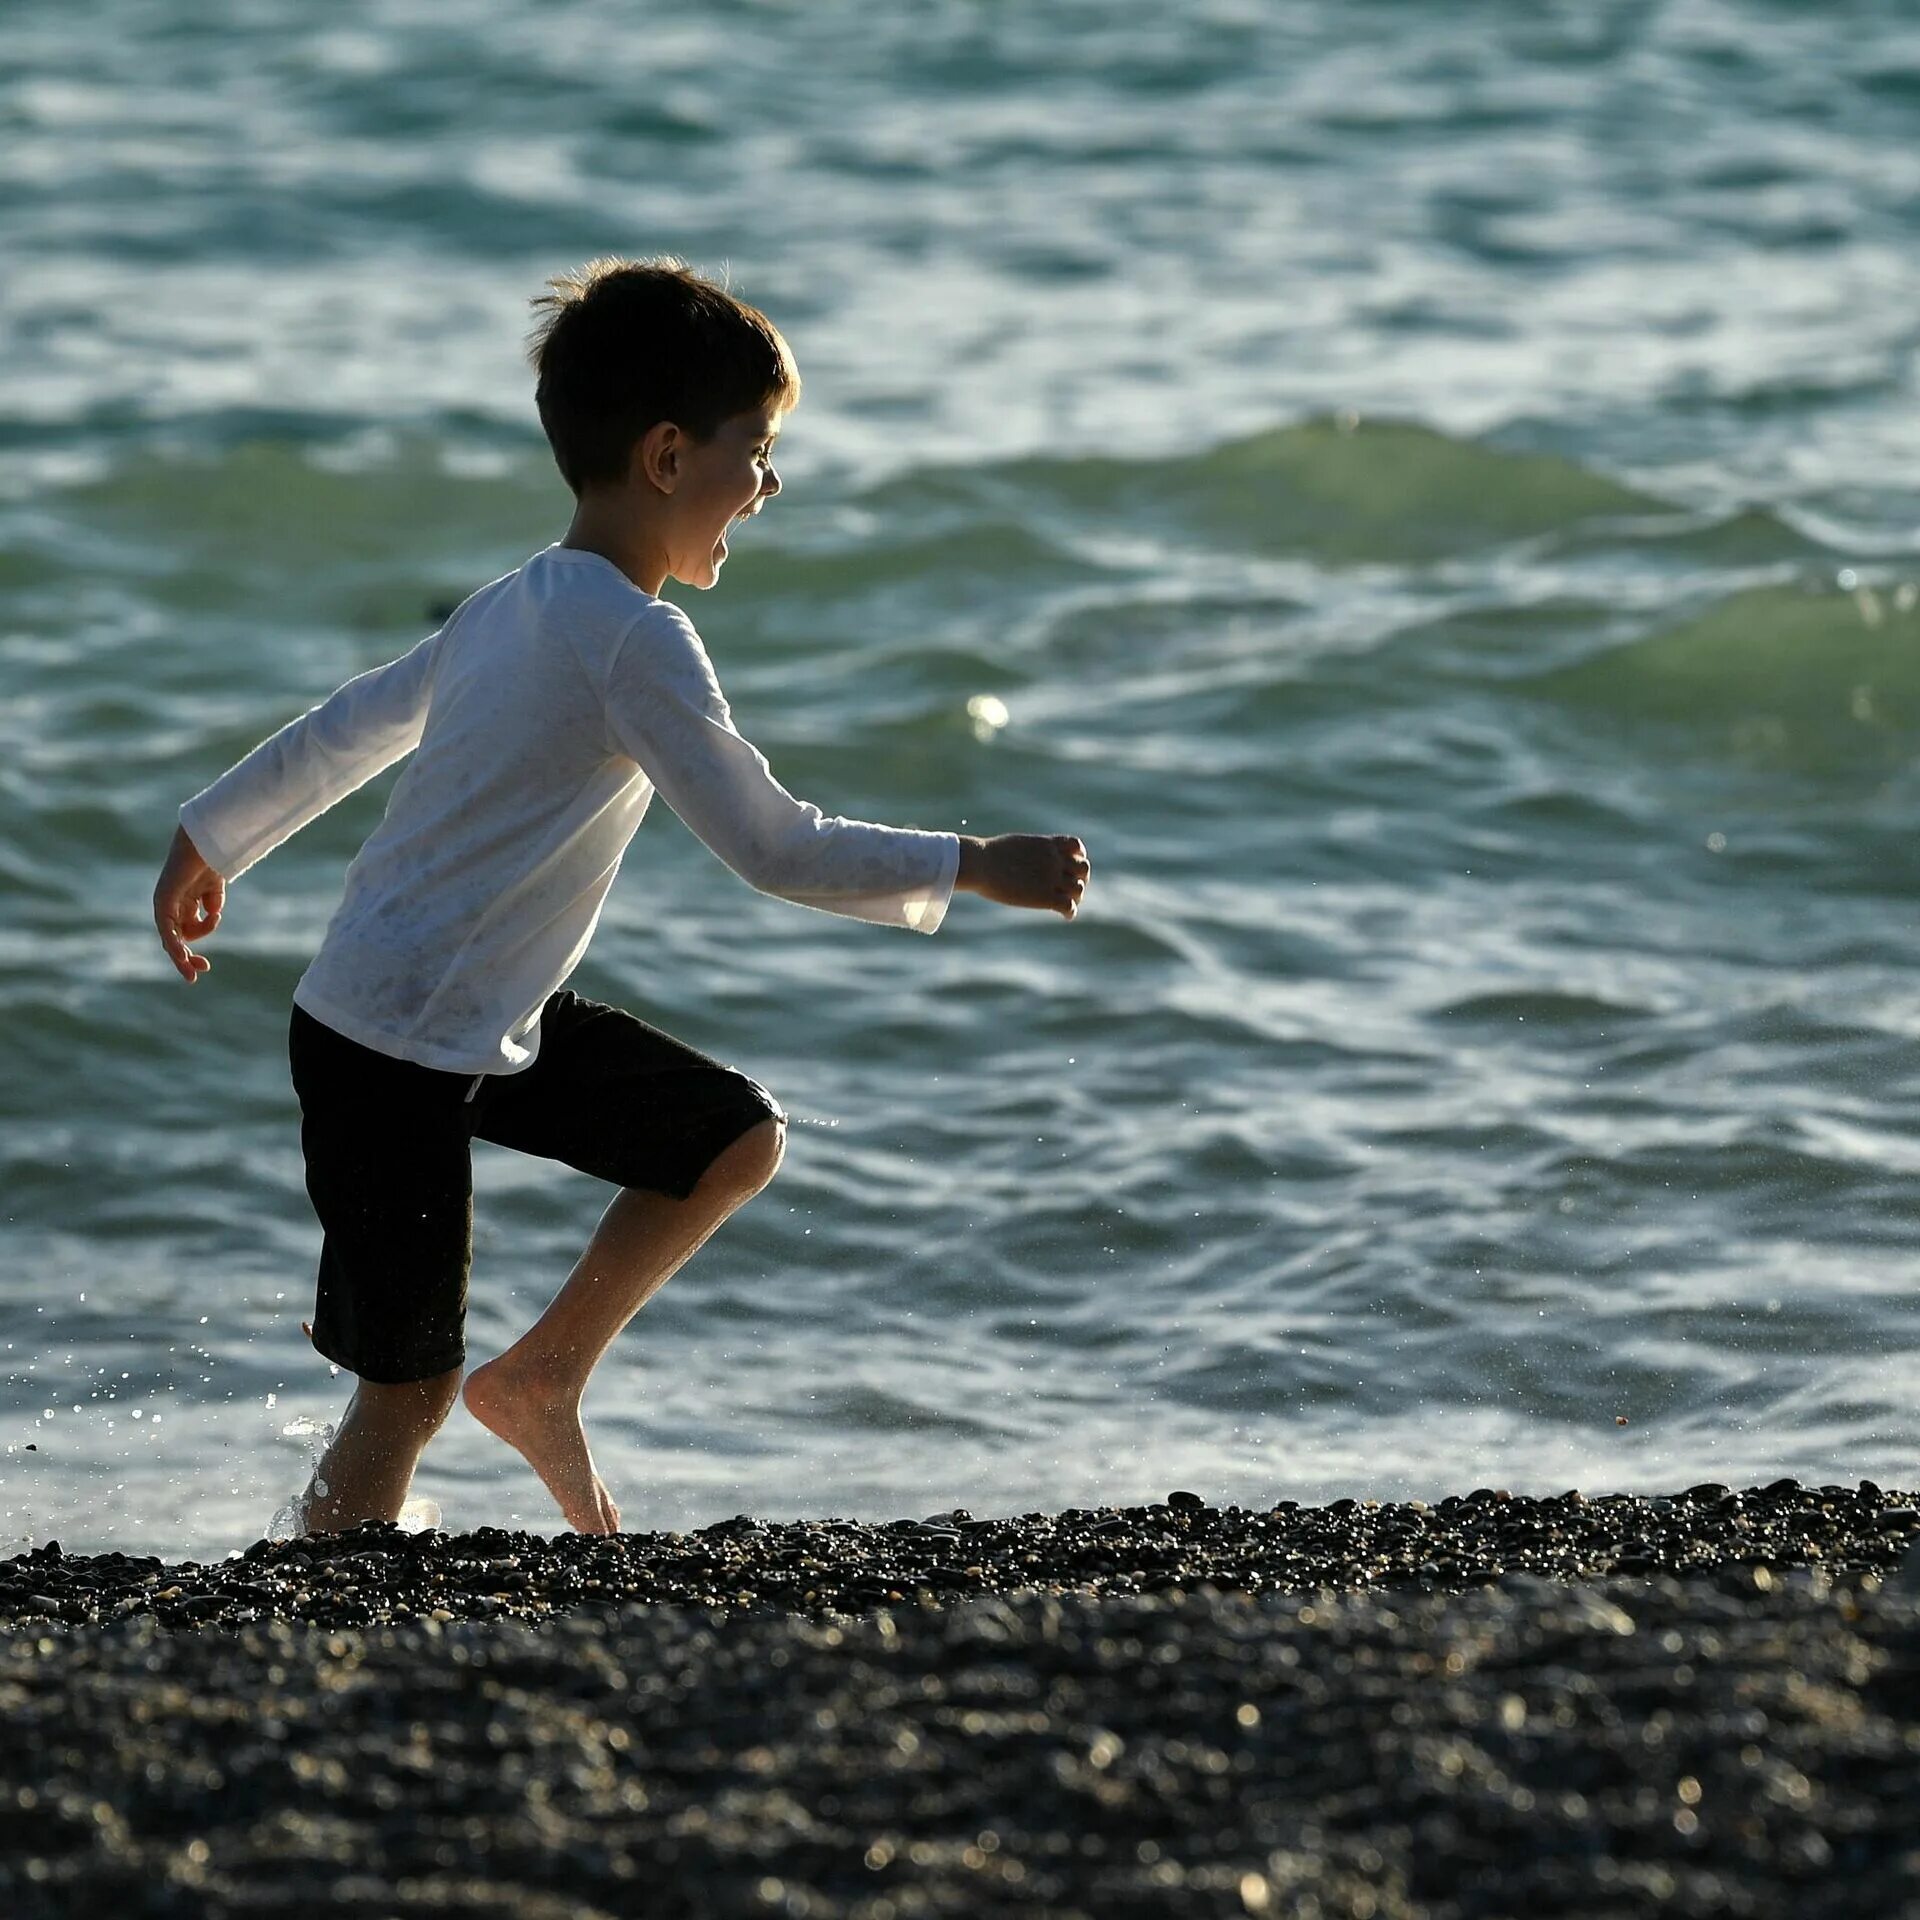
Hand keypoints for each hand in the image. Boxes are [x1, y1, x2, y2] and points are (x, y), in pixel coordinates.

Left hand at [154, 825, 224, 981]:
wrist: (205, 842)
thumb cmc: (209, 861)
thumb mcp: (214, 889)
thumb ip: (211, 904)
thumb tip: (211, 914)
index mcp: (182, 904)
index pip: (185, 933)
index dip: (193, 951)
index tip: (205, 966)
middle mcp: (170, 906)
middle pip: (176, 940)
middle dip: (186, 959)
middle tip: (198, 973)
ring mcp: (164, 904)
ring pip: (173, 939)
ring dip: (185, 954)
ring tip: (201, 961)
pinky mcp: (163, 901)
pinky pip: (167, 928)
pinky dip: (174, 943)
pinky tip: (181, 956)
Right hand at [957, 833, 1090, 919]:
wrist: (981, 864)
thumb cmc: (989, 855)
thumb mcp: (1014, 846)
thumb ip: (1029, 852)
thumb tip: (1024, 860)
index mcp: (1047, 845)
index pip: (1077, 848)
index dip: (1078, 858)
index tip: (1071, 867)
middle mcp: (1054, 860)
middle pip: (1083, 869)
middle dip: (1079, 879)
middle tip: (1069, 889)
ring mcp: (1051, 878)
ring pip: (1079, 889)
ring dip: (1076, 897)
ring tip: (1066, 903)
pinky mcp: (1045, 896)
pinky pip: (1069, 906)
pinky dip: (1070, 912)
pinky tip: (1064, 916)